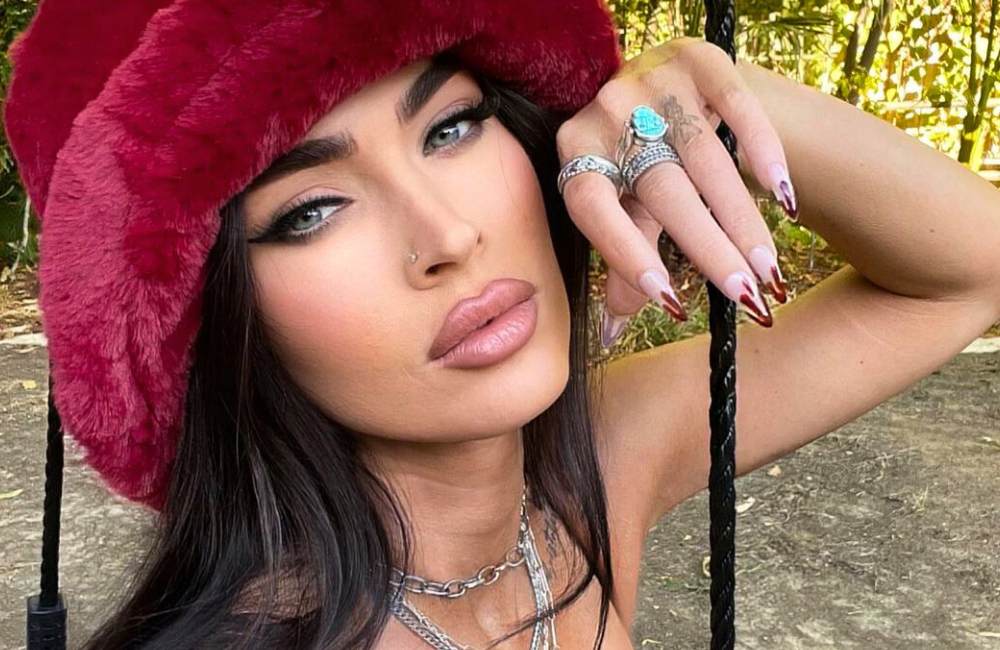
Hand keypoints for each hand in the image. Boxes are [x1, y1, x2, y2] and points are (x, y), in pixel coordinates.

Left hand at [555, 37, 796, 344]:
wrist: (657, 78)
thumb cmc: (634, 157)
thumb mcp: (621, 202)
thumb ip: (622, 258)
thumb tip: (611, 331)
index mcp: (576, 151)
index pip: (592, 207)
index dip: (626, 254)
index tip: (667, 300)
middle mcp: (609, 112)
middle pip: (661, 187)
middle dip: (707, 247)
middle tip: (744, 295)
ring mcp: (654, 80)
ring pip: (703, 156)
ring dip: (741, 218)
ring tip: (768, 269)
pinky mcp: (701, 59)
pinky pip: (736, 104)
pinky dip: (762, 149)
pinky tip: (784, 197)